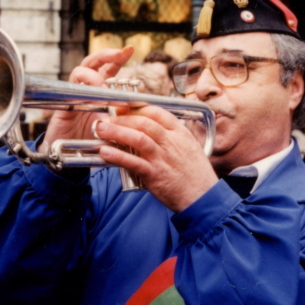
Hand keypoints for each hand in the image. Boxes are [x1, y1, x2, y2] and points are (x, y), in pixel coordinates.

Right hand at [38, 46, 133, 152]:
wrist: (69, 159)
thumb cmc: (91, 143)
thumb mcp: (114, 127)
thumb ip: (124, 116)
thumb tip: (144, 108)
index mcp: (98, 93)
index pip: (108, 69)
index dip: (118, 58)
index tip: (131, 49)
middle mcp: (85, 90)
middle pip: (93, 63)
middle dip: (107, 55)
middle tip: (121, 52)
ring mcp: (73, 96)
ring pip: (80, 72)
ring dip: (94, 75)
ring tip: (104, 85)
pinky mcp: (64, 106)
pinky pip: (70, 91)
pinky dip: (82, 89)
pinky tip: (93, 96)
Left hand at [95, 105, 217, 211]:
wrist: (204, 198)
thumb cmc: (196, 175)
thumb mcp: (189, 149)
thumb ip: (171, 139)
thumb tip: (152, 131)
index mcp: (180, 134)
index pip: (156, 112)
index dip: (136, 108)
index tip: (121, 107)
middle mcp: (171, 143)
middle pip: (143, 123)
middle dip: (121, 118)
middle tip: (105, 119)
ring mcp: (163, 158)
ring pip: (137, 138)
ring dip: (116, 132)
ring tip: (100, 129)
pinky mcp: (155, 175)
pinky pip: (134, 162)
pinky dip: (118, 156)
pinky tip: (105, 152)